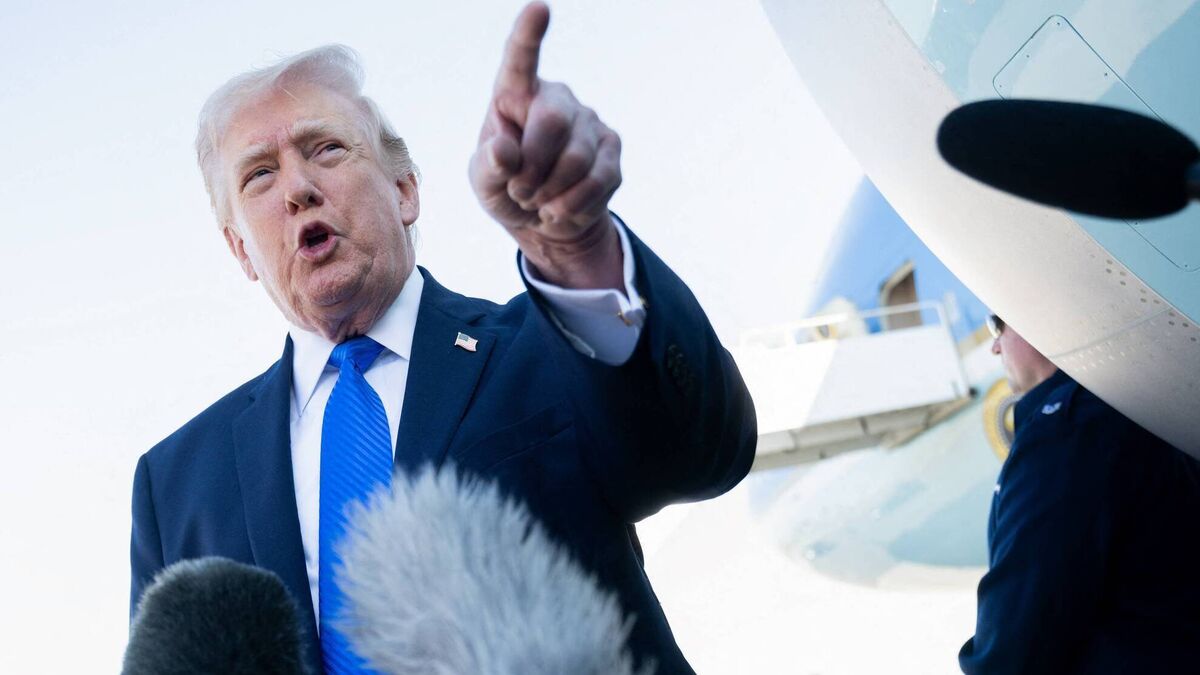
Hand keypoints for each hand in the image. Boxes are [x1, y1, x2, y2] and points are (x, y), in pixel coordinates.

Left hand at [469, 1, 623, 290]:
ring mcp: (590, 122)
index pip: (521, 60)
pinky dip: (572, 207)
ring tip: (539, 202)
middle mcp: (557, 99)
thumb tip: (505, 150)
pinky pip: (598, 182)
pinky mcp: (613, 149)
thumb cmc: (506, 188)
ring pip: (577, 160)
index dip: (529, 35)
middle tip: (520, 192)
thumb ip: (488, 167)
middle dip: (533, 168)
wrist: (544, 219)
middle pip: (553, 123)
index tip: (538, 8)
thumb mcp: (484, 183)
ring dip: (551, 194)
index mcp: (516, 94)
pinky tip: (561, 209)